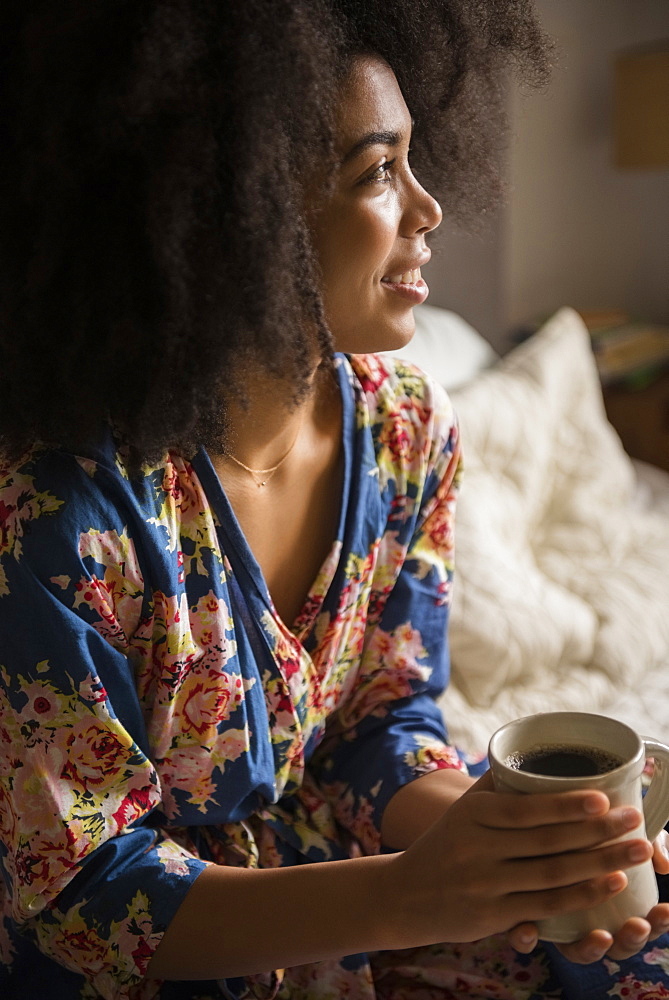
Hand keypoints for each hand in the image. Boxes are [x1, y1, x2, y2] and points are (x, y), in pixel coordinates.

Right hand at [386, 770, 655, 950]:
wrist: (405, 893)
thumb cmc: (446, 842)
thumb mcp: (463, 808)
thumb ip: (497, 783)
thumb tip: (533, 747)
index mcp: (472, 814)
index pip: (526, 809)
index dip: (566, 805)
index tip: (603, 796)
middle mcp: (478, 849)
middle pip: (548, 841)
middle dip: (598, 831)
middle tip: (635, 819)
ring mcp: (487, 886)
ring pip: (554, 874)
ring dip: (601, 863)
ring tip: (637, 850)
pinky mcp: (495, 917)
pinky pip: (547, 906)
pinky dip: (582, 895)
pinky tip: (611, 885)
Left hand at [508, 831, 668, 961]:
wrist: (522, 809)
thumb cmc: (580, 822)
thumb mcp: (613, 828)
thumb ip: (642, 839)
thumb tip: (663, 862)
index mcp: (611, 900)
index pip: (639, 922)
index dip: (656, 923)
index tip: (664, 911)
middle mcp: (586, 917)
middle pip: (616, 945)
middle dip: (631, 940)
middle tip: (639, 925)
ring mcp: (555, 919)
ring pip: (576, 949)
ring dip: (590, 949)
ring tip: (603, 938)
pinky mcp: (518, 910)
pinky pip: (522, 937)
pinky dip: (526, 939)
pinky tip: (528, 930)